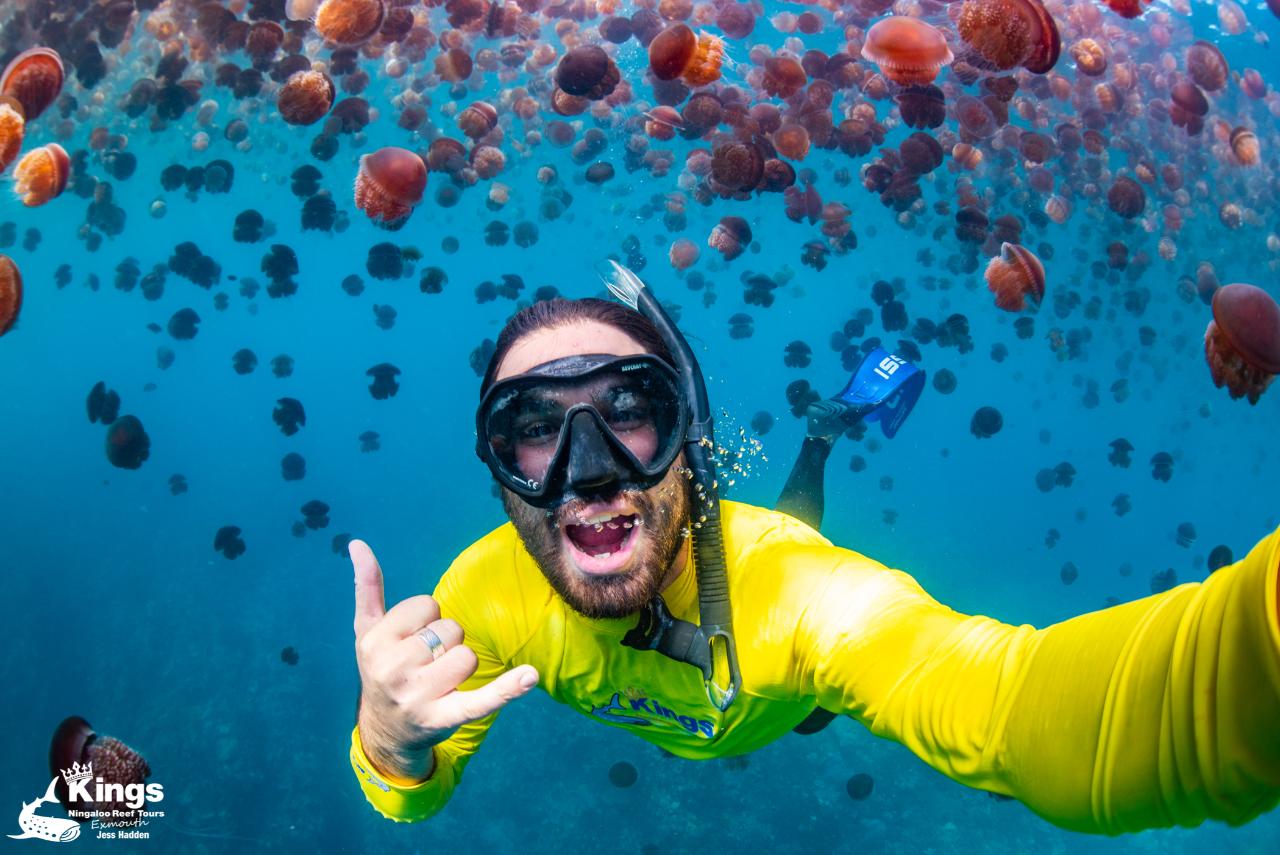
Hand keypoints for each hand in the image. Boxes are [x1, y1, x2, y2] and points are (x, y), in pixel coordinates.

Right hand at [350, 539, 538, 782]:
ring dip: (462, 666)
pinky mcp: (444, 718)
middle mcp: (392, 669)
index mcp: (374, 641)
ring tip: (440, 681)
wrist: (385, 731)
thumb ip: (367, 586)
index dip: (426, 620)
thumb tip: (358, 543)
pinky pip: (481, 699)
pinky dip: (508, 689)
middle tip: (425, 665)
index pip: (427, 605)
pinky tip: (529, 677)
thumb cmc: (381, 669)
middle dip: (445, 643)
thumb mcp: (366, 631)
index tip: (410, 641)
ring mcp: (417, 696)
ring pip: (467, 657)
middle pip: (450, 630)